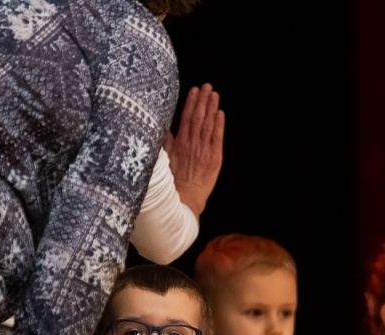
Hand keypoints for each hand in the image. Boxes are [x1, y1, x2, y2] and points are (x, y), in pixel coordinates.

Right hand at [164, 84, 223, 216]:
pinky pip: (217, 138)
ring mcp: (204, 150)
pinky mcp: (215, 158)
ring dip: (212, 108)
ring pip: (208, 125)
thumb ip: (165, 143)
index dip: (190, 103)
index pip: (185, 118)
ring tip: (214, 95)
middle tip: (207, 86)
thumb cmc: (172, 182)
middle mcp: (192, 144)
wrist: (184, 199)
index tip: (194, 90)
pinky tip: (220, 113)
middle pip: (198, 117)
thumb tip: (163, 129)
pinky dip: (219, 125)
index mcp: (179, 143)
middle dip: (203, 101)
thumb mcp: (164, 160)